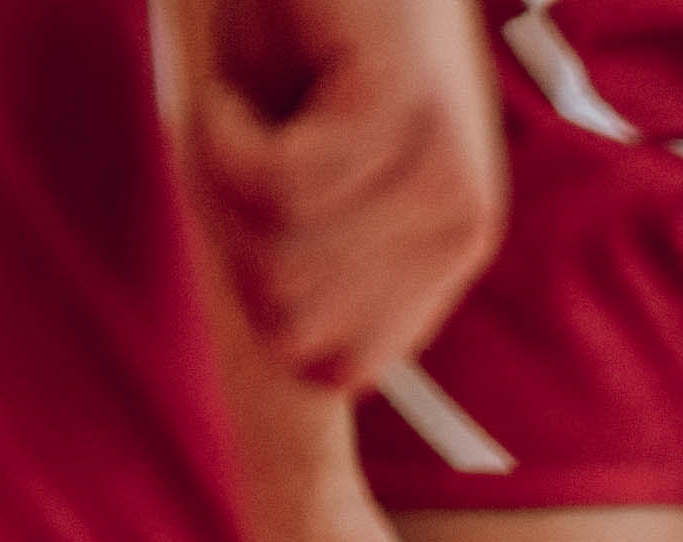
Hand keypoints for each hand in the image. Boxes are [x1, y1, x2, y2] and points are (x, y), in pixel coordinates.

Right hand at [187, 0, 503, 393]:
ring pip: (275, 260)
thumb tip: (277, 362)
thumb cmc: (299, 31)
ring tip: (258, 98)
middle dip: (232, 233)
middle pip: (288, 324)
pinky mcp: (400, 116)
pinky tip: (252, 77)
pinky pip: (271, 184)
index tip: (258, 200)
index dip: (254, 292)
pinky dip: (222, 126)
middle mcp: (461, 227)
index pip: (332, 368)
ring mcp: (442, 173)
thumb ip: (289, 257)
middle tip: (250, 136)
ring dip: (221, 172)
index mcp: (444, 254)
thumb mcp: (296, 164)